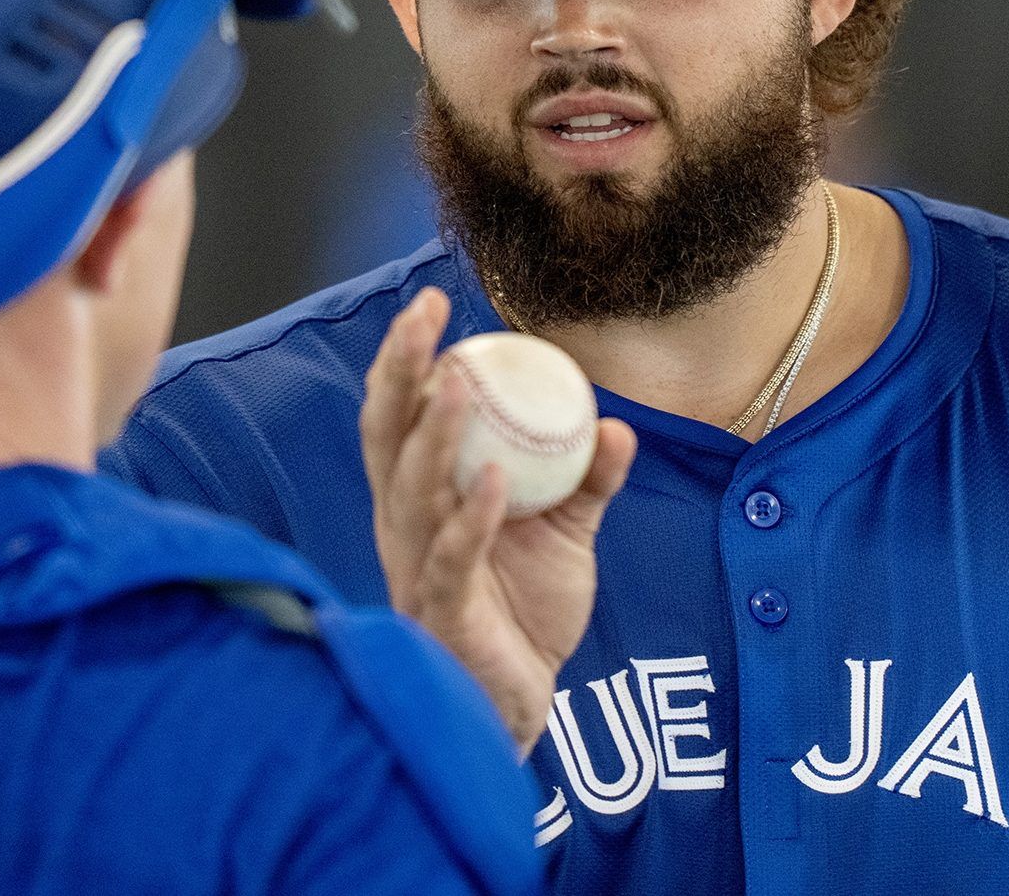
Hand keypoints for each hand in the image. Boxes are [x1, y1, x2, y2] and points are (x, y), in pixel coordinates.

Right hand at [359, 287, 636, 755]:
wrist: (521, 703)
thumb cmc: (527, 609)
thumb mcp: (566, 533)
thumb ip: (586, 480)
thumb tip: (621, 426)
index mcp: (418, 496)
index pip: (399, 416)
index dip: (404, 361)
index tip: (429, 305)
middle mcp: (404, 525)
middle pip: (387, 438)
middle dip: (399, 375)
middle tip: (422, 319)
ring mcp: (417, 569)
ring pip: (412, 493)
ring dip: (433, 436)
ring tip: (454, 383)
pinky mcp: (442, 615)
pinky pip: (453, 561)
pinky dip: (473, 520)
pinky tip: (496, 484)